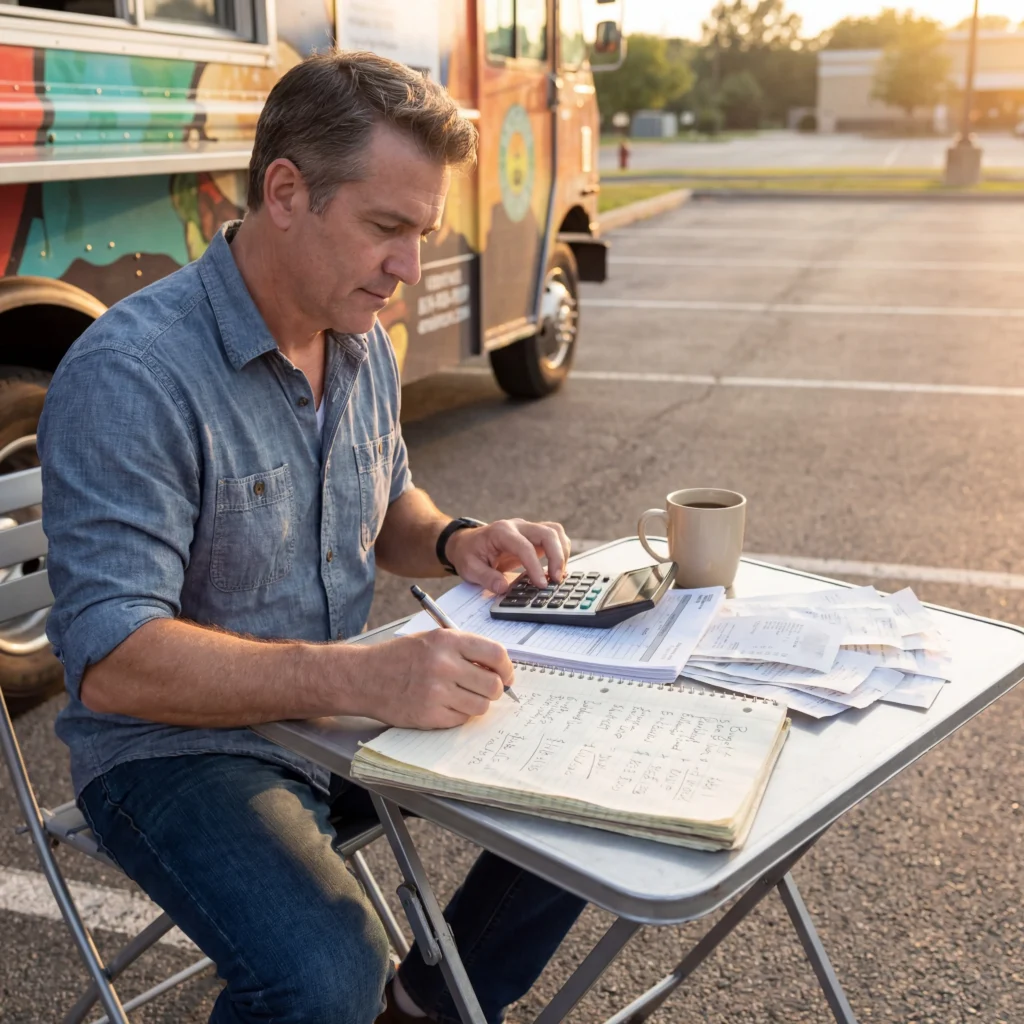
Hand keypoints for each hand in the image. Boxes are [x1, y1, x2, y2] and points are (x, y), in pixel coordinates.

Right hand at [361, 630, 514, 728]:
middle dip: (495, 690)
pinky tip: (444, 704)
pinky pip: (462, 719)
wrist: (365, 677)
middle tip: (486, 689)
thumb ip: (464, 649)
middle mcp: (444, 665)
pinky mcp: (430, 715)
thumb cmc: (400, 657)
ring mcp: (437, 692)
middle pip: (493, 685)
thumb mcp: (432, 639)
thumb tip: (499, 668)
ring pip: (481, 706)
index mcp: (448, 641)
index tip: (507, 675)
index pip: (496, 654)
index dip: (507, 668)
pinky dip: (459, 714)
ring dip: (477, 703)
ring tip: (462, 696)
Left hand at [445, 518, 570, 593]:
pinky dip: (561, 551)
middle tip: (556, 580)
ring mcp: (527, 529)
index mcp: (501, 532)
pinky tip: (556, 570)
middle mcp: (518, 526)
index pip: (525, 546)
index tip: (541, 584)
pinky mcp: (534, 537)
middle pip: (547, 533)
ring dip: (562, 552)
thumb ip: (486, 577)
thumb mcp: (469, 568)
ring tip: (558, 575)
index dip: (535, 566)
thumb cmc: (468, 553)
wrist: (467, 543)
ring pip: (555, 532)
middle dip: (557, 556)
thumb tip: (504, 588)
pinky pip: (554, 538)